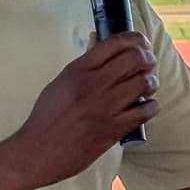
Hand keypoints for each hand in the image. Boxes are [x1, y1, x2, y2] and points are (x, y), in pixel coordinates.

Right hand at [4, 32, 160, 189]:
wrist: (38, 151)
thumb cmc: (48, 116)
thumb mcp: (62, 82)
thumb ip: (84, 61)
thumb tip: (98, 38)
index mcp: (79, 69)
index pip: (116, 42)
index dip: (135, 39)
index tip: (141, 44)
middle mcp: (93, 84)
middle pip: (136, 58)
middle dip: (148, 58)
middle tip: (148, 65)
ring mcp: (105, 107)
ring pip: (144, 83)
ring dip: (151, 82)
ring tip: (147, 87)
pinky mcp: (113, 129)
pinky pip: (145, 111)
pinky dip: (151, 106)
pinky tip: (145, 107)